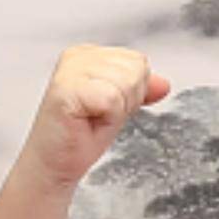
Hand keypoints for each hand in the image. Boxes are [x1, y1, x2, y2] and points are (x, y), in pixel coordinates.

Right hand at [24, 45, 170, 185]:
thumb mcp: (118, 108)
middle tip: (98, 115)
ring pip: (127, 81)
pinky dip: (107, 117)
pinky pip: (112, 98)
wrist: (54, 164)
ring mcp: (70, 70)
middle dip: (127, 100)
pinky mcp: (66, 88)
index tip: (105, 107)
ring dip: (116, 109)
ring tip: (92, 117)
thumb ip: (139, 90)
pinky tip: (86, 120)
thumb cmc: (78, 137)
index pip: (138, 61)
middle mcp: (77, 57)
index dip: (132, 92)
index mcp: (88, 54)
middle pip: (136, 68)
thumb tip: (163, 84)